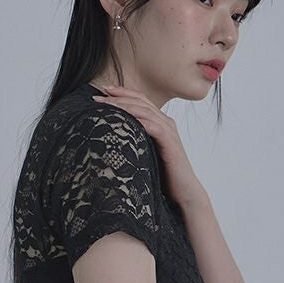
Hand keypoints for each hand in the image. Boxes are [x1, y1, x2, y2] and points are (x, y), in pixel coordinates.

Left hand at [92, 85, 206, 206]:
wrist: (184, 191)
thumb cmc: (164, 175)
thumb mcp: (145, 153)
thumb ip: (135, 142)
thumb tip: (112, 140)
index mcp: (160, 123)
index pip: (140, 101)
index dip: (122, 94)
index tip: (103, 92)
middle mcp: (165, 122)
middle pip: (140, 101)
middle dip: (118, 96)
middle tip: (99, 95)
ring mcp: (168, 130)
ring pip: (144, 110)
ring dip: (123, 105)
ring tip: (106, 104)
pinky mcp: (169, 142)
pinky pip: (152, 126)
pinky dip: (137, 120)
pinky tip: (123, 118)